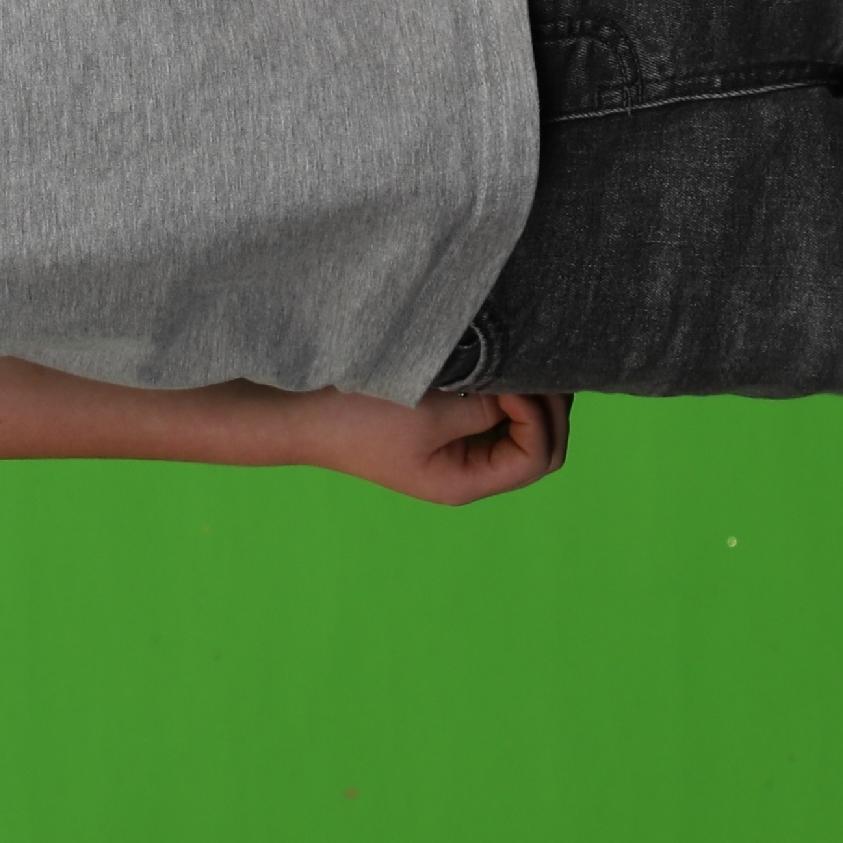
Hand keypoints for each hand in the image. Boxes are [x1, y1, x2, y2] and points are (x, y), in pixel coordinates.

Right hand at [278, 386, 573, 504]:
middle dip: (546, 407)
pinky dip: (502, 391)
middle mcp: (466, 472)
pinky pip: (491, 413)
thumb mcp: (431, 411)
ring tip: (518, 360)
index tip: (512, 381)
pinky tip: (494, 363)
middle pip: (539, 447)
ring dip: (525, 397)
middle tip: (537, 363)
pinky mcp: (438, 425)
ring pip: (519, 428)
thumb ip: (488, 405)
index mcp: (464, 482)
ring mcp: (452, 449)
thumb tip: (530, 389)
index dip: (539, 416)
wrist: (295, 408)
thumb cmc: (357, 414)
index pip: (537, 457)